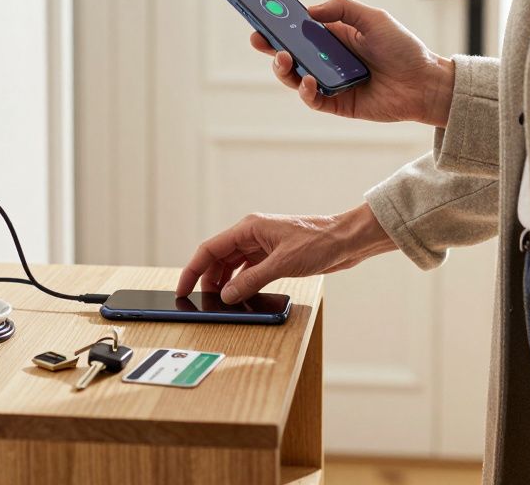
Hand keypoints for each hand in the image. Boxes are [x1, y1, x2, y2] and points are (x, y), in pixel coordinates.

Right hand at [176, 203, 396, 303]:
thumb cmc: (319, 242)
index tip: (183, 287)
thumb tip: (227, 295)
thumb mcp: (281, 265)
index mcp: (249, 228)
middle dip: (208, 278)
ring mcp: (263, 245)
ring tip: (221, 301)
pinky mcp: (274, 256)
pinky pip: (248, 270)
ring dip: (225, 282)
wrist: (346, 240)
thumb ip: (251, 280)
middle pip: (218, 257)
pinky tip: (241, 295)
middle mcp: (252, 234)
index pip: (210, 249)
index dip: (193, 269)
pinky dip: (242, 283)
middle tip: (202, 301)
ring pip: (233, 265)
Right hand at [254, 0, 455, 125]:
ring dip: (284, 68)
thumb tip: (308, 10)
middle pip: (291, 53)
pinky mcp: (337, 103)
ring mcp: (330, 82)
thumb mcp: (374, 18)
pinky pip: (312, 99)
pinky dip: (305, 90)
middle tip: (259, 39)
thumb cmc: (403, 48)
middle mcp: (328, 59)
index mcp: (334, 36)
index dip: (279, 24)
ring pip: (295, 77)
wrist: (425, 83)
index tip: (261, 16)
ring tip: (286, 59)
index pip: (299, 29)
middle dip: (271, 46)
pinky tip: (309, 80)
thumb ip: (342, 8)